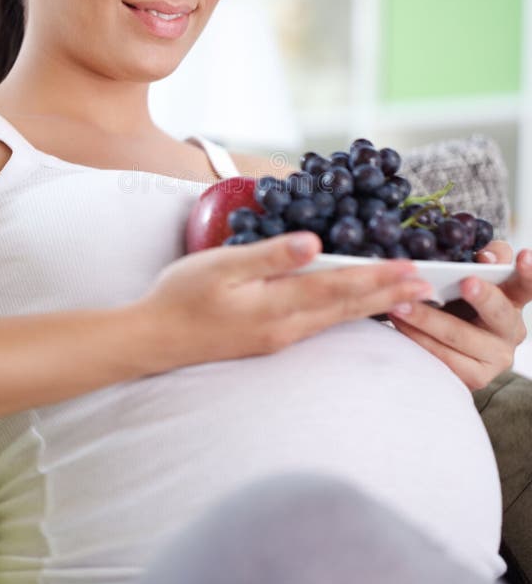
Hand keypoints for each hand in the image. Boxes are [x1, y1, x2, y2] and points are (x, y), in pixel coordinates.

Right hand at [135, 232, 433, 374]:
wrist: (155, 340)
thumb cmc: (182, 295)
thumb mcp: (221, 265)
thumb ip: (269, 254)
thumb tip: (314, 242)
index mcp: (276, 304)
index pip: (338, 287)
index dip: (377, 277)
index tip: (412, 269)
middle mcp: (286, 327)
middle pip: (347, 307)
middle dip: (389, 294)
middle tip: (428, 286)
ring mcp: (280, 339)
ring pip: (337, 319)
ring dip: (374, 306)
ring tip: (405, 298)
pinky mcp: (271, 342)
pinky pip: (321, 326)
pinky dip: (347, 314)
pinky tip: (357, 310)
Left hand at [388, 241, 531, 389]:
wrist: (448, 348)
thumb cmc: (461, 304)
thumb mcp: (473, 279)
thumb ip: (486, 260)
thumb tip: (485, 257)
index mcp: (514, 300)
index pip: (527, 284)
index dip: (529, 271)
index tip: (524, 255)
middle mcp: (511, 330)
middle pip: (499, 311)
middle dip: (482, 296)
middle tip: (466, 282)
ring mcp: (496, 357)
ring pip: (461, 336)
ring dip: (428, 319)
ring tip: (402, 304)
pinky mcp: (477, 376)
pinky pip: (444, 357)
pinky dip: (418, 339)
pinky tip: (400, 324)